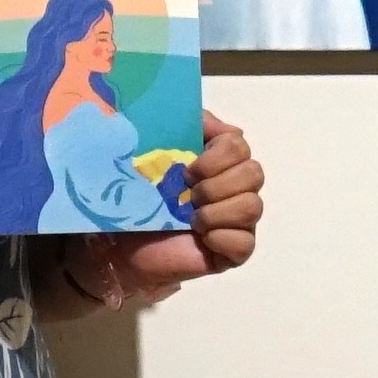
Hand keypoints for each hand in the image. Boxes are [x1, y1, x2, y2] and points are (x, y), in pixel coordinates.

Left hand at [57, 122, 258, 314]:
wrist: (123, 242)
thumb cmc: (140, 195)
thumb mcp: (157, 147)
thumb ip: (191, 125)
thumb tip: (230, 128)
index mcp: (221, 162)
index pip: (240, 146)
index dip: (215, 157)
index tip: (187, 169)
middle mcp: (236, 189)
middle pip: (254, 174)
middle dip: (215, 184)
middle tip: (188, 195)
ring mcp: (238, 222)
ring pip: (252, 207)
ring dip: (216, 211)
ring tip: (191, 219)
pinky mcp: (233, 252)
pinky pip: (246, 242)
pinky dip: (220, 237)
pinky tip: (201, 238)